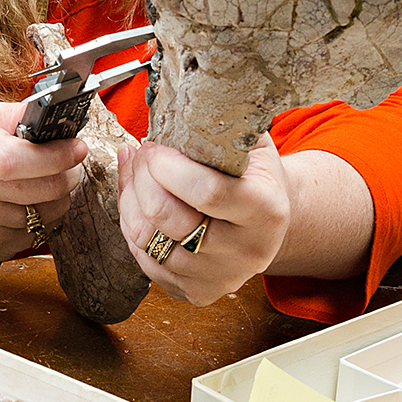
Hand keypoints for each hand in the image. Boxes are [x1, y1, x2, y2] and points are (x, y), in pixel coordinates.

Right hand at [0, 101, 87, 263]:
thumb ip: (13, 115)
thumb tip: (57, 117)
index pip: (10, 160)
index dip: (51, 157)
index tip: (75, 148)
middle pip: (34, 190)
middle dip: (67, 175)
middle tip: (72, 162)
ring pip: (41, 216)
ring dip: (58, 198)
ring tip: (48, 180)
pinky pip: (33, 236)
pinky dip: (41, 218)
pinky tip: (29, 201)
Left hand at [117, 134, 291, 306]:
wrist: (271, 222)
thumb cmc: (256, 175)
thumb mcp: (252, 145)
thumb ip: (220, 129)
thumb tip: (173, 108)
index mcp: (266, 211)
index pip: (205, 192)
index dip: (167, 165)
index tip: (155, 145)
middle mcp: (246, 251)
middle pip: (167, 218)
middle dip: (142, 177)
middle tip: (142, 153)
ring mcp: (220, 277)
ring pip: (147, 240)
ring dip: (130, 198)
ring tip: (134, 171)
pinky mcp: (197, 292)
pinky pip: (144, 259)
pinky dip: (131, 225)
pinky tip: (135, 199)